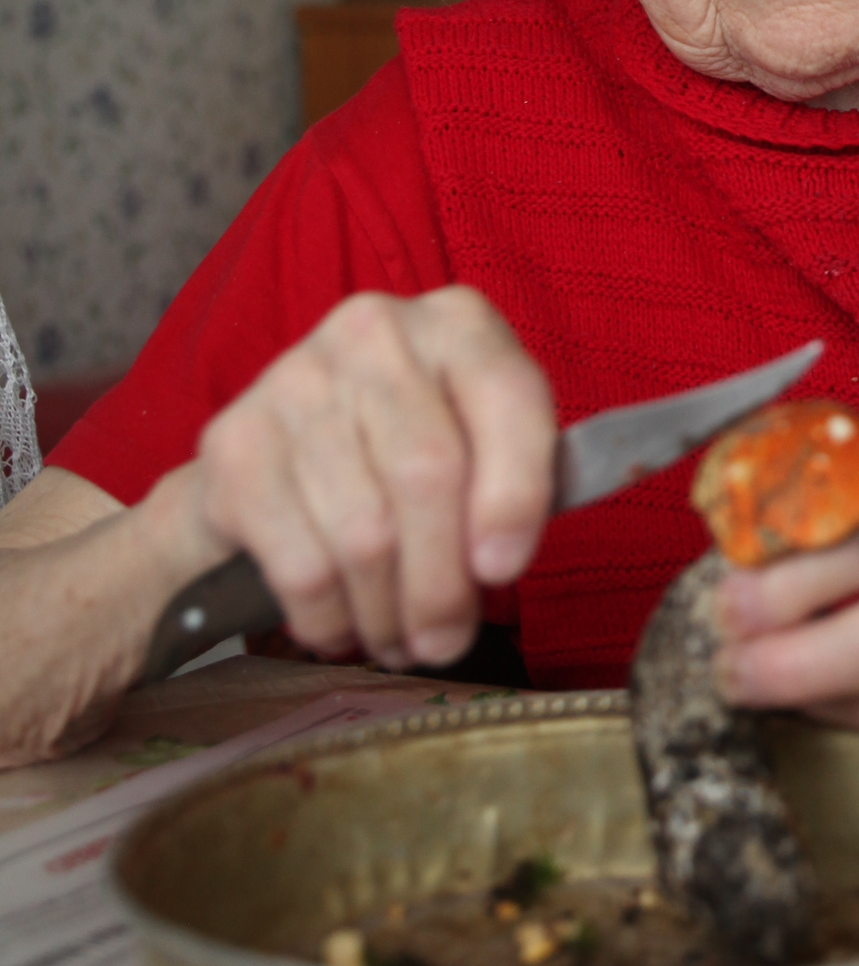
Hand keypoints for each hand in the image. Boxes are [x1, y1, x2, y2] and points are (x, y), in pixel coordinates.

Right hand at [150, 288, 555, 670]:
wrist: (268, 460)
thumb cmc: (401, 461)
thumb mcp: (479, 452)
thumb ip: (512, 490)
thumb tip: (500, 562)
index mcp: (458, 324)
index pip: (507, 399)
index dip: (515, 494)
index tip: (505, 570)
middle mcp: (375, 331)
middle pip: (428, 474)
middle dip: (443, 583)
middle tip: (447, 641)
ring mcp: (296, 379)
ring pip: (362, 531)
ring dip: (387, 613)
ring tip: (399, 640)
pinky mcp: (235, 442)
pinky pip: (299, 562)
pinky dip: (328, 618)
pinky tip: (342, 625)